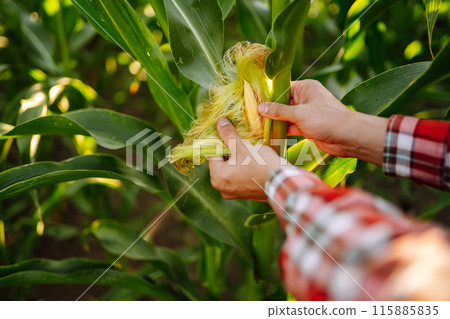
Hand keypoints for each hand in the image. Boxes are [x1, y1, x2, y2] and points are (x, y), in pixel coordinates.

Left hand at [208, 118, 287, 200]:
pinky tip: (253, 160)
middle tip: (239, 141)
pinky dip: (244, 168)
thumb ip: (228, 134)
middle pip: (222, 163)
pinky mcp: (246, 194)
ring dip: (238, 159)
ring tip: (247, 149)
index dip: (220, 142)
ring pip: (231, 169)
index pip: (212, 155)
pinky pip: (240, 177)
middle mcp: (222, 189)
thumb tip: (220, 122)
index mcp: (217, 178)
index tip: (228, 134)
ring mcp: (234, 193)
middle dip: (230, 151)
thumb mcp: (242, 146)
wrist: (282, 182)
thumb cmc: (260, 164)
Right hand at [259, 80, 388, 165]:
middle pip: (282, 103)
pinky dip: (282, 130)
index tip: (253, 101)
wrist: (348, 137)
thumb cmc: (327, 119)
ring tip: (257, 126)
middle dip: (269, 110)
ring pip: (285, 116)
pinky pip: (290, 126)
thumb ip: (279, 111)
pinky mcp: (307, 127)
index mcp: (306, 88)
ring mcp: (306, 113)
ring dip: (275, 122)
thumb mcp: (299, 113)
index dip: (268, 95)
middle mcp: (306, 99)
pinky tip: (269, 134)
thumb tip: (260, 107)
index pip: (282, 88)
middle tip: (252, 116)